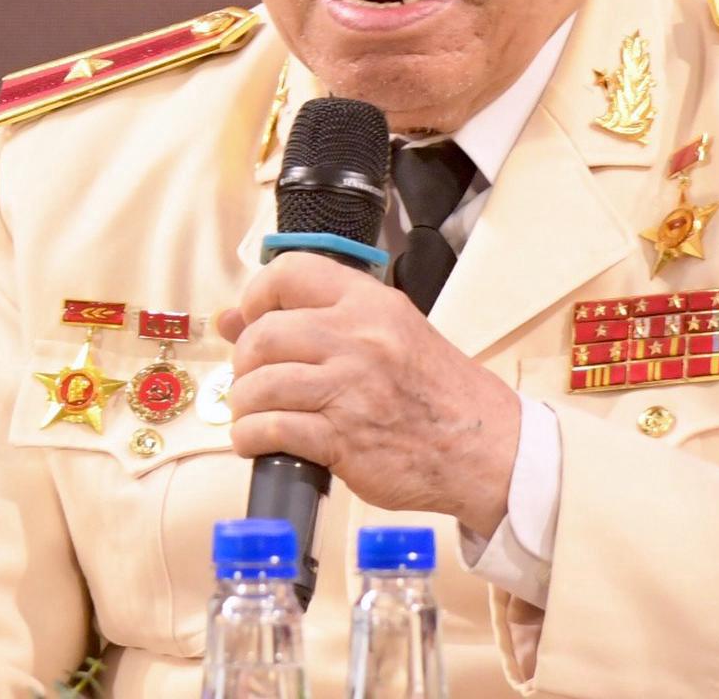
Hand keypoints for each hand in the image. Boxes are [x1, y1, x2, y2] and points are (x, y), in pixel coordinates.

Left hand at [217, 253, 520, 537]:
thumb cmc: (435, 390)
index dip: (255, 296)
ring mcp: (349, 388)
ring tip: (253, 414)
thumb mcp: (388, 332)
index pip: (289, 273)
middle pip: (264, 334)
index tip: (250, 320)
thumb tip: (234, 317)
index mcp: (370, 303)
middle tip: (253, 378)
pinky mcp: (343, 438)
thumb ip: (319, 319)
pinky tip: (258, 441)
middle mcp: (358, 338)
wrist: (484, 445)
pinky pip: (272, 430)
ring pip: (260, 384)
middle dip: (244, 362)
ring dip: (243, 405)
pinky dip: (252, 438)